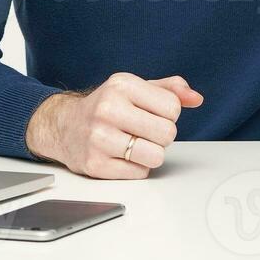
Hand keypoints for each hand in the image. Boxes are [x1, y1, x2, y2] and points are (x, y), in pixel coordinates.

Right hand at [25, 73, 202, 178]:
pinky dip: (136, 168)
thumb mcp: (135, 89)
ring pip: (156, 156)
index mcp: (121, 85)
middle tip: (143, 131)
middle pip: (167, 133)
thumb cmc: (106, 107)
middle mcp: (108, 109)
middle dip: (161, 135)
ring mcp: (99, 138)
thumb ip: (170, 90)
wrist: (64, 126)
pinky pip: (139, 174)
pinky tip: (121, 156)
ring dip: (151, 154)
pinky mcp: (95, 164)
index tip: (152, 113)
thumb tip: (196, 98)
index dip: (168, 114)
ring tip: (134, 144)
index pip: (172, 107)